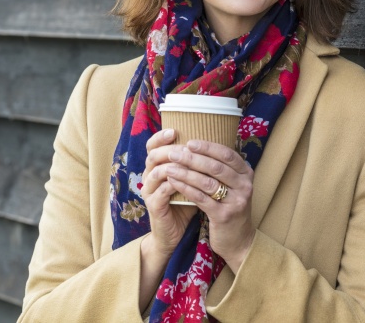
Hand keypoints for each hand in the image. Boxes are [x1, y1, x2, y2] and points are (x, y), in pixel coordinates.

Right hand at [141, 129, 197, 258]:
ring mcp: (149, 191)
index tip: (175, 130)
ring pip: (157, 171)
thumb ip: (195, 164)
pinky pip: (162, 191)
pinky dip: (176, 184)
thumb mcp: (190, 180)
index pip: (152, 146)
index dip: (160, 137)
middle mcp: (149, 176)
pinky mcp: (154, 206)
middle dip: (172, 149)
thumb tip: (215, 144)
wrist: (175, 233)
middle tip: (187, 147)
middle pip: (153, 155)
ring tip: (190, 162)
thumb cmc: (185, 203)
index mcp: (156, 167)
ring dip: (175, 165)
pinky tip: (188, 182)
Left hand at [165, 140, 255, 272]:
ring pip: (207, 182)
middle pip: (216, 167)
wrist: (238, 240)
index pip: (227, 154)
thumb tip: (198, 147)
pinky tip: (173, 182)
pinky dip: (185, 188)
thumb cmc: (229, 207)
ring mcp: (236, 201)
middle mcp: (245, 185)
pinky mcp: (224, 215)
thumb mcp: (232, 186)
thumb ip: (222, 168)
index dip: (207, 147)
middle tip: (174, 152)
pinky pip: (201, 198)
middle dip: (193, 158)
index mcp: (246, 174)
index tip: (189, 142)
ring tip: (169, 167)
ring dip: (185, 172)